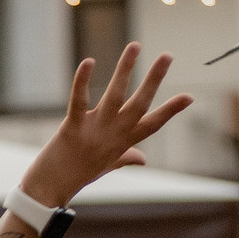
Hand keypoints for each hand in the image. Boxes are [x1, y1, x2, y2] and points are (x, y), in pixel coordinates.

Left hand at [21, 44, 192, 207]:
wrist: (48, 192)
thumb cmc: (77, 175)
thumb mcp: (106, 166)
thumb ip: (126, 157)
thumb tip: (143, 159)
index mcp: (122, 143)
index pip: (152, 124)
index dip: (171, 111)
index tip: (190, 97)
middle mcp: (112, 135)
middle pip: (139, 104)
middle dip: (154, 79)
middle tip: (168, 55)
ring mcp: (93, 131)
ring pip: (114, 95)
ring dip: (125, 69)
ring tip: (134, 46)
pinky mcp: (71, 128)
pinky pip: (79, 101)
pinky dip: (82, 81)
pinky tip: (89, 61)